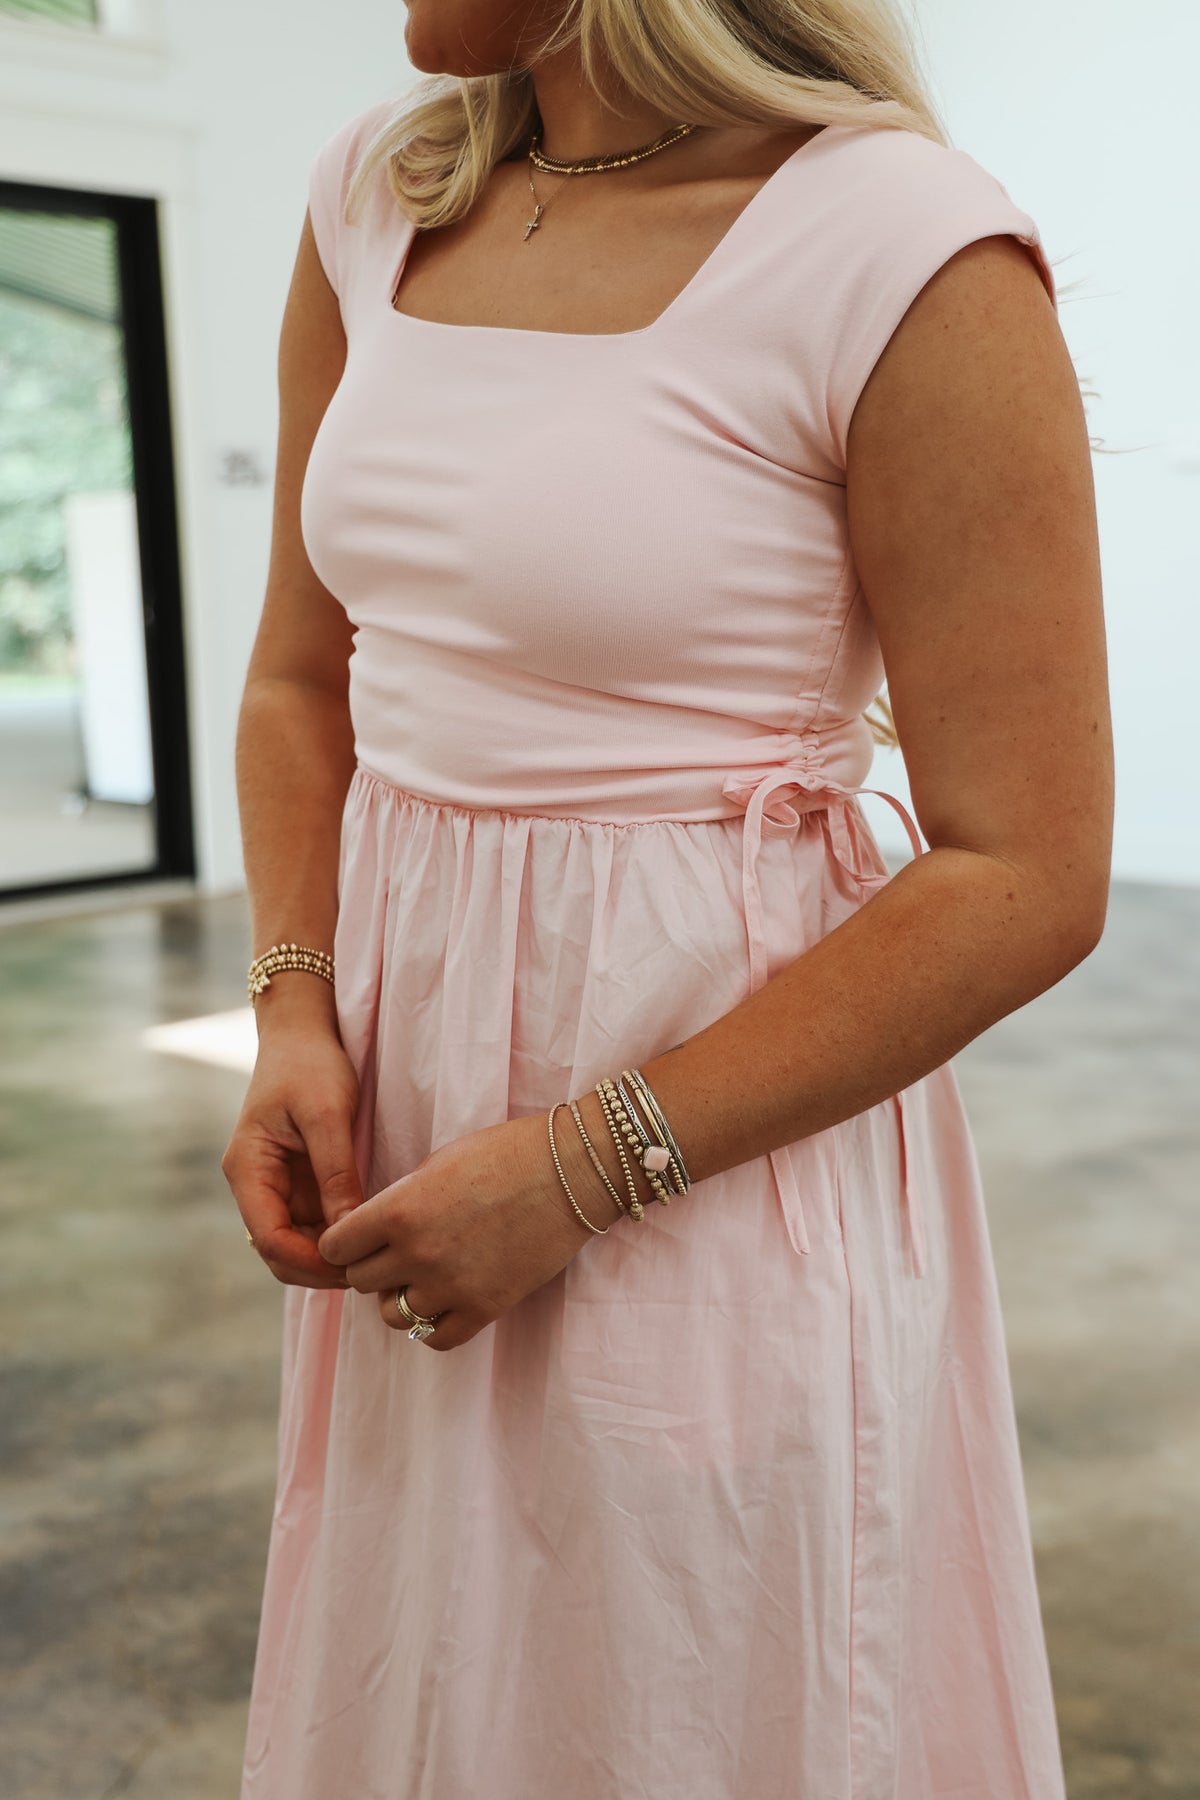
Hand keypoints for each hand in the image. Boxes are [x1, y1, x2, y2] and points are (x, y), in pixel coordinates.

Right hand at [221, 1002, 363, 1288]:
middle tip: (372, 1270)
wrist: (303, 1033)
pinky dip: (337, 1237)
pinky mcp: (298, 1183)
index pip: (269, 1240)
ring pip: (298, 1244)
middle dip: (321, 1268)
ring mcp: (277, 1187)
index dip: (309, 1262)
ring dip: (330, 1257)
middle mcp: (256, 1186)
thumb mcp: (328, 1114)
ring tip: (375, 1257)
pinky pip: (313, 1225)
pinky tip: (370, 1237)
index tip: (354, 1264)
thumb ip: (336, 1173)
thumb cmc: (311, 1065)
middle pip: (280, 1252)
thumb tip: (347, 1231)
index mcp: (248, 1170)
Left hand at [316, 1103, 619, 1348]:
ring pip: (393, 1315)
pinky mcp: (485, 1308)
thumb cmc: (504, 1154)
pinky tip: (445, 1301)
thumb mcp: (436, 1163)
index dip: (342, 1243)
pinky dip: (433, 1324)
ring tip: (422, 1276)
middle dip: (371, 1267)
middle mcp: (417, 1253)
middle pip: (360, 1283)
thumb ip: (398, 1200)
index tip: (357, 1238)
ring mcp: (450, 1285)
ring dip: (400, 1297)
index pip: (335, 1248)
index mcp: (399, 1210)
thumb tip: (372, 1231)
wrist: (569, 1171)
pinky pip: (435, 1338)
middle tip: (394, 1253)